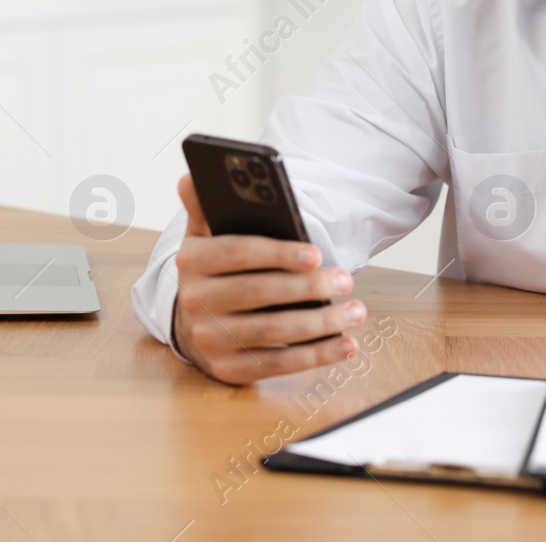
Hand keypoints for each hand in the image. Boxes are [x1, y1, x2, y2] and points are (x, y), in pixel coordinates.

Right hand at [170, 174, 364, 383]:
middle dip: (308, 287)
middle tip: (346, 279)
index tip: (316, 254)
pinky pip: (278, 363)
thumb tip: (190, 176)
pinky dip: (316, 356)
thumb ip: (204, 207)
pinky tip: (344, 344)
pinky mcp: (228, 369)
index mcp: (191, 261)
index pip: (237, 253)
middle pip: (259, 293)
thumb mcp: (204, 236)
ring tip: (355, 311)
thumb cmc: (213, 272)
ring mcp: (210, 339)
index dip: (278, 254)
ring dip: (321, 323)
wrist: (193, 325)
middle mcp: (195, 301)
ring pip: (274, 332)